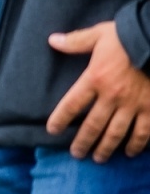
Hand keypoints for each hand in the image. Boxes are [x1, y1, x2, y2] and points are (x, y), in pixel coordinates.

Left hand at [46, 20, 149, 160]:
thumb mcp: (97, 35)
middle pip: (93, 125)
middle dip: (83, 141)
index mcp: (95, 78)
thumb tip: (52, 40)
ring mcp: (133, 105)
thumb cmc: (126, 36)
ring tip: (98, 158)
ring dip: (106, 148)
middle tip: (76, 153)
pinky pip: (143, 132)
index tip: (52, 130)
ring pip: (116, 133)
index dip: (61, 118)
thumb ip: (75, 42)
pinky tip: (129, 152)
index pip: (72, 104)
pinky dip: (136, 144)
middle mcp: (112, 96)